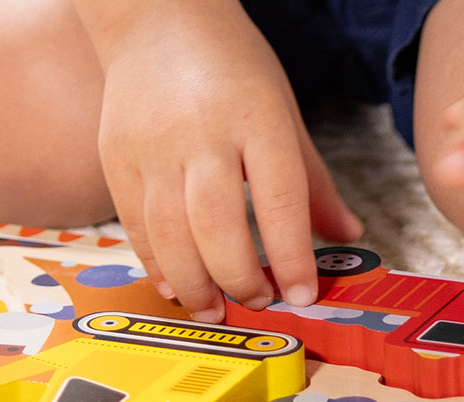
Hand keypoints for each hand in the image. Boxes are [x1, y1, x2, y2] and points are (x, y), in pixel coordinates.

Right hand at [92, 1, 360, 320]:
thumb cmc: (231, 69)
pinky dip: (157, 266)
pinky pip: (135, 227)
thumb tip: (347, 235)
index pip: (279, 199)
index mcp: (256, 117)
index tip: (303, 294)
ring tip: (214, 310)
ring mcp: (151, 148)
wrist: (155, 18)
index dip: (292, 256)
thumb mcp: (284, 114)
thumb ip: (314, 183)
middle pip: (217, 225)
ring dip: (195, 285)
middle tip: (257, 302)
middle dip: (239, 277)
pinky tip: (177, 287)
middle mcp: (201, 133)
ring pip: (170, 235)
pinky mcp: (116, 159)